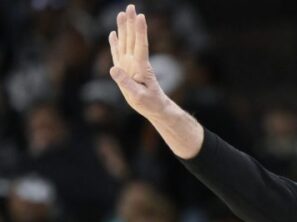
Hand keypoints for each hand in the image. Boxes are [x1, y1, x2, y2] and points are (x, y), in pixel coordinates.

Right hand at [108, 4, 169, 120]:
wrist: (154, 107)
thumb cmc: (149, 103)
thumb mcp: (138, 96)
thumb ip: (126, 83)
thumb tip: (113, 69)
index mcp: (140, 67)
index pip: (140, 46)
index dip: (140, 31)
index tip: (141, 17)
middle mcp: (135, 63)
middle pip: (133, 39)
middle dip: (131, 23)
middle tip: (131, 7)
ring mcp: (129, 65)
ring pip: (126, 42)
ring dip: (124, 28)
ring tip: (123, 13)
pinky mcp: (125, 69)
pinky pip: (118, 53)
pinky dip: (115, 43)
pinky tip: (113, 33)